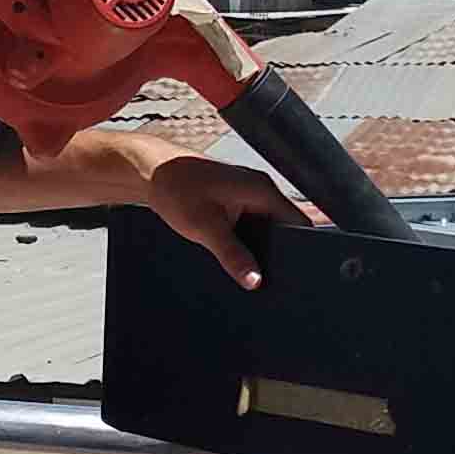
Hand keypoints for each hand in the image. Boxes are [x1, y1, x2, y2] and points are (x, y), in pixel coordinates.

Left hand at [145, 148, 316, 289]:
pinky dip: (245, 240)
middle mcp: (260, 191)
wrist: (151, 172)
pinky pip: (250, 226)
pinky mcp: (236, 201)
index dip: (303, 247)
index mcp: (262, 191)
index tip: (297, 270)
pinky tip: (232, 250)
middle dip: (278, 252)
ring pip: (266, 229)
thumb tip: (255, 280)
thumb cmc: (176, 188)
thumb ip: (233, 255)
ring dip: (259, 246)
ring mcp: (248, 195)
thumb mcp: (206, 227)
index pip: (299, 223)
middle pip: (284, 228)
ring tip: (245, 262)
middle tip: (265, 273)